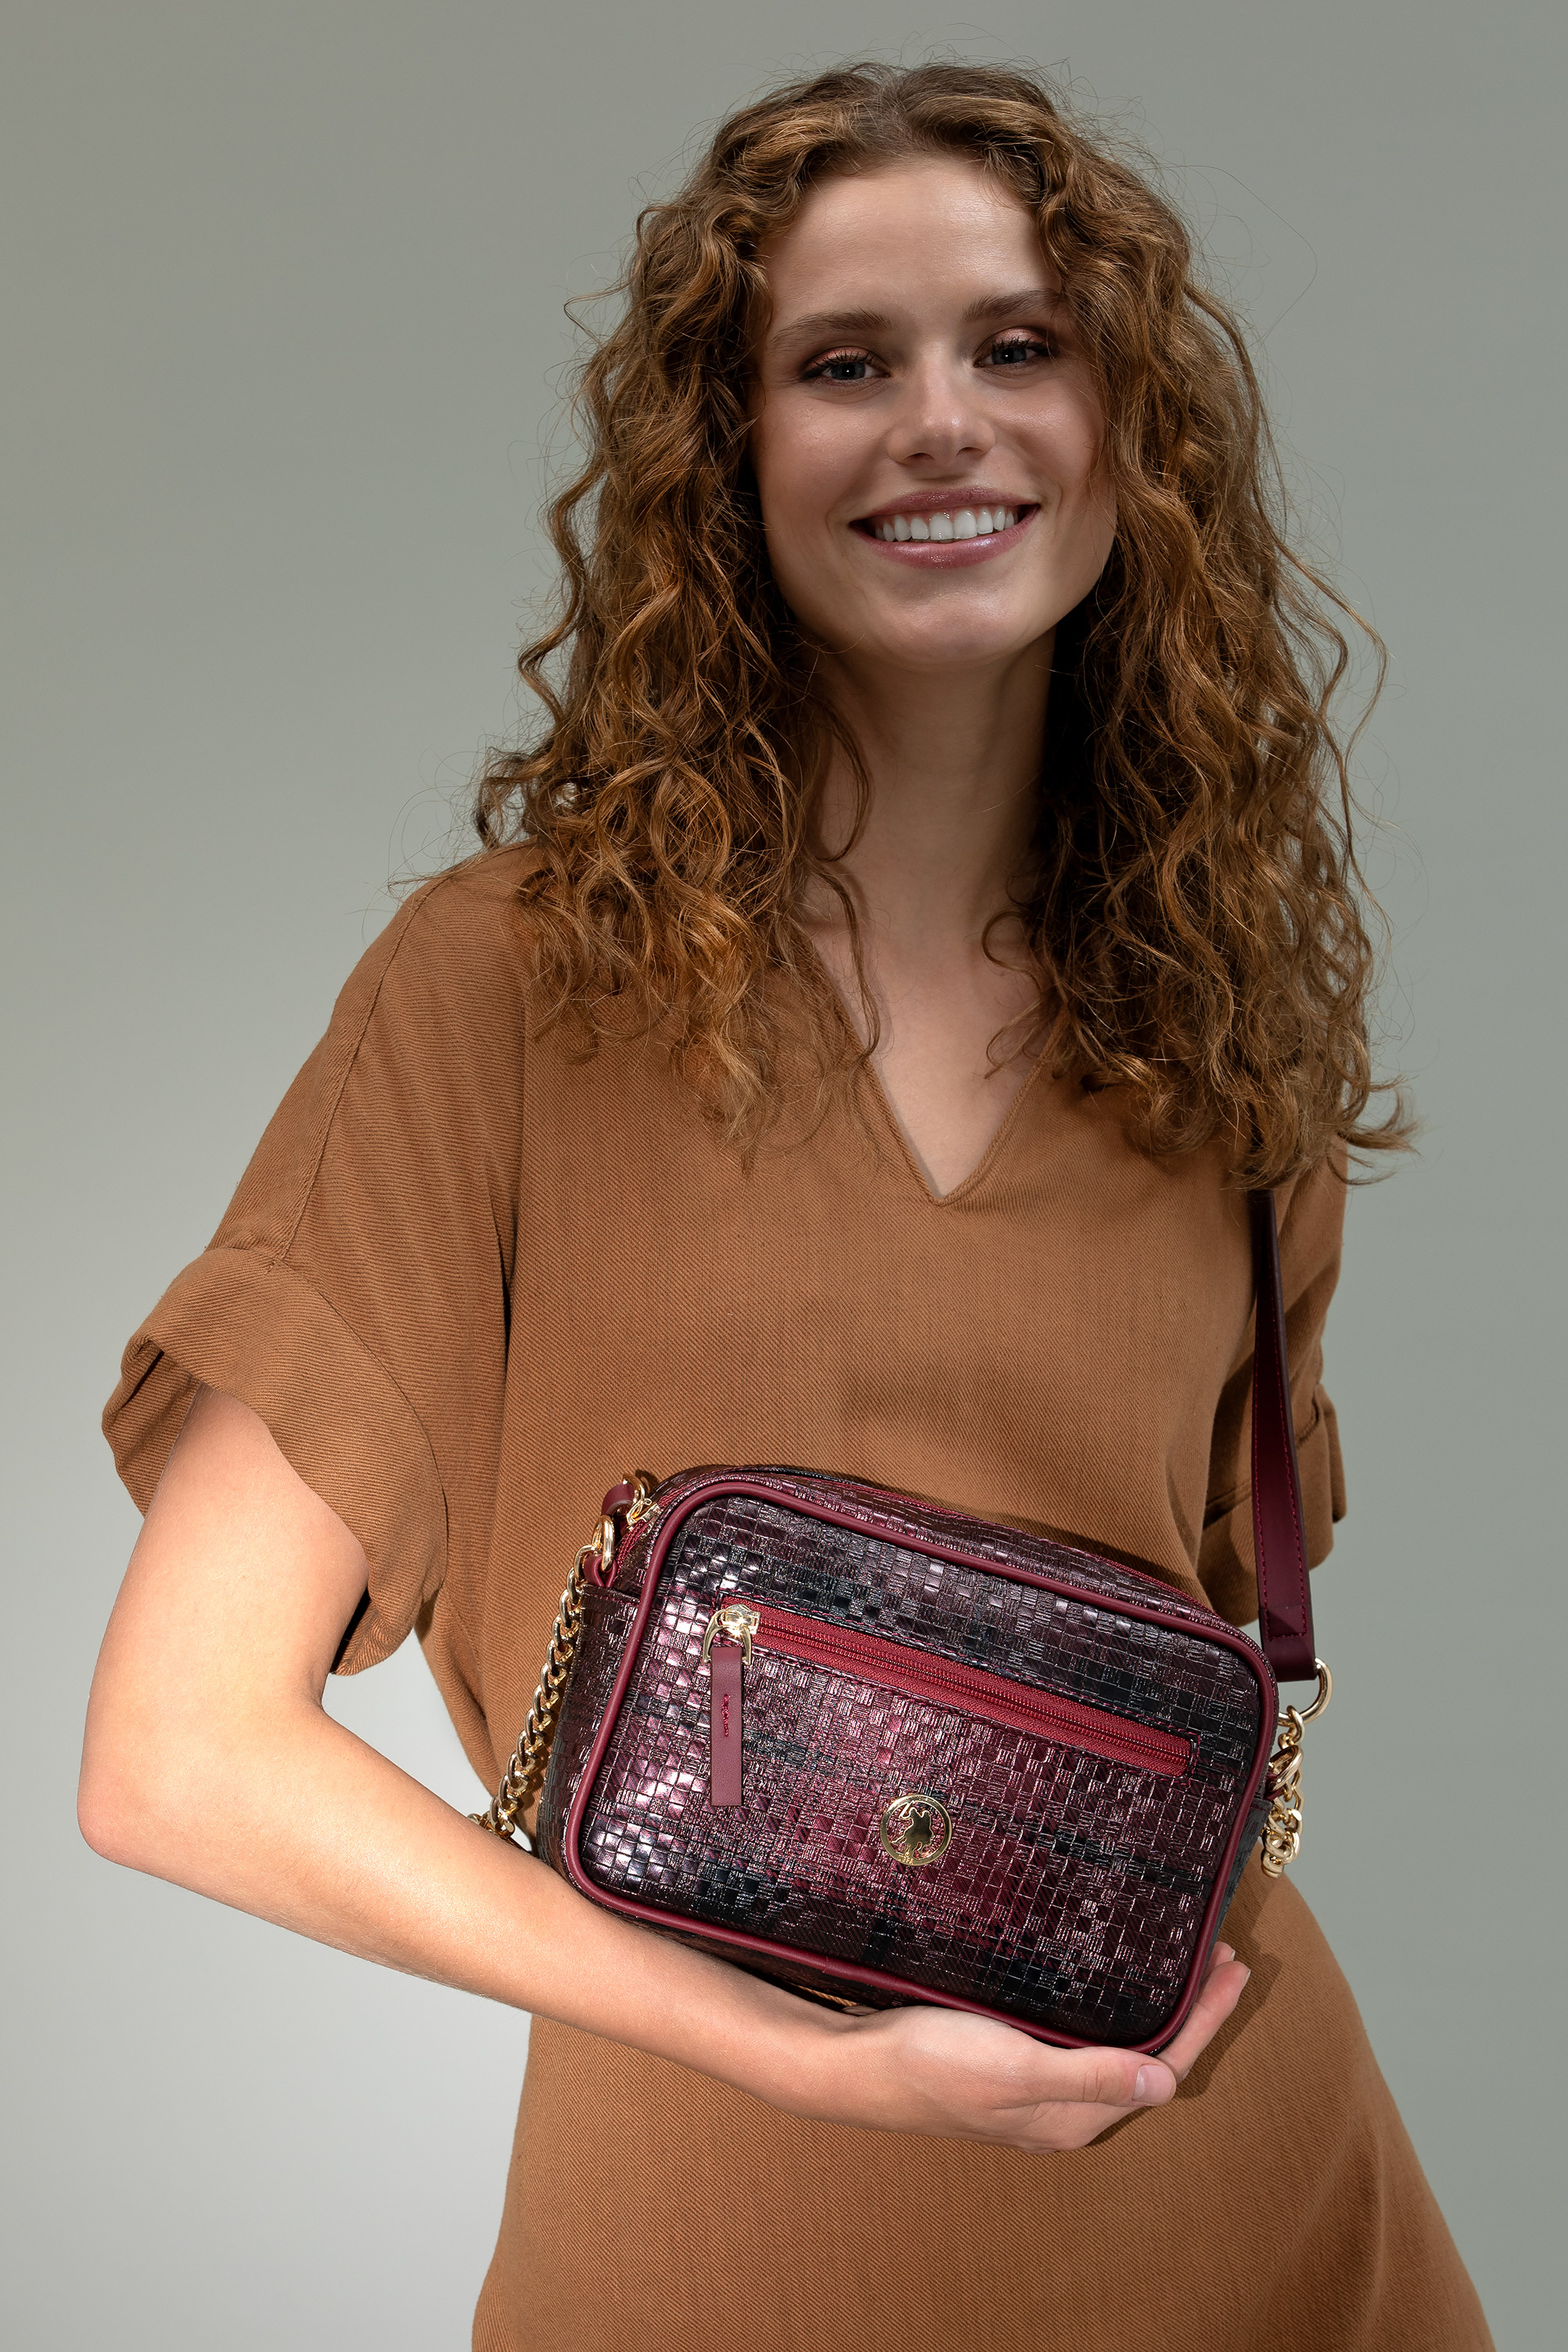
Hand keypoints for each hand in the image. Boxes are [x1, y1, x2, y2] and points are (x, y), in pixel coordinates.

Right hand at [785, 1943, 1248, 2151]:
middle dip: (1191, 2009)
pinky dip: (1112, 2006)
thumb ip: (1089, 2077)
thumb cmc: (928, 2065)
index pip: (1163, 2066)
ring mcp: (1036, 2086)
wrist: (852, 2066)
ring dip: (1154, 2005)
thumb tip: (1165, 2085)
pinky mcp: (1011, 2060)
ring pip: (1117, 2045)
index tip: (1231, 1968)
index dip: (1204, 2019)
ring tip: (1183, 1965)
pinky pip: (1082, 2035)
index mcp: (1072, 2117)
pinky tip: (1109, 1981)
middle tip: (1221, 1957)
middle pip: (1148, 2056)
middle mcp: (1062, 2108)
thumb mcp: (1013, 2067)